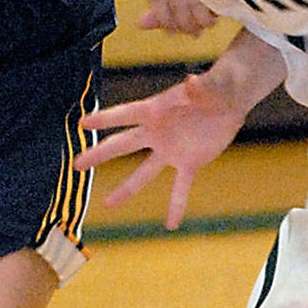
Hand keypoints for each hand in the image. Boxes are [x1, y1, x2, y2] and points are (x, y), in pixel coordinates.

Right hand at [76, 72, 247, 227]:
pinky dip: (176, 205)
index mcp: (157, 110)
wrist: (230, 99)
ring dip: (126, 189)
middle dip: (100, 155)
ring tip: (108, 205)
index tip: (82, 124)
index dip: (105, 118)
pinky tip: (171, 225)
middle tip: (76, 166)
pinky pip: (180, 187)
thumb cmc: (217, 86)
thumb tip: (191, 82)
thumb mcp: (210, 86)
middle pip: (123, 145)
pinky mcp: (189, 163)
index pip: (126, 114)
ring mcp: (171, 150)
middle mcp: (157, 132)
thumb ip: (199, 88)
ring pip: (144, 173)